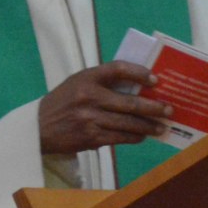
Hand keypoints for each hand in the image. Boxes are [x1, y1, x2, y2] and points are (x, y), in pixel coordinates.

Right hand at [37, 61, 170, 154]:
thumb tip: (137, 86)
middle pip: (130, 102)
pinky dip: (134, 137)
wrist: (39, 127)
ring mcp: (91, 119)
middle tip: (168, 109)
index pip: (118, 69)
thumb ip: (102, 82)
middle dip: (153, 107)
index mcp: (87, 77)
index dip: (139, 73)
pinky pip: (120, 137)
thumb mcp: (78, 83)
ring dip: (148, 126)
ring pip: (128, 123)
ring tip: (161, 126)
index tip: (156, 80)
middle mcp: (90, 97)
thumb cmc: (63, 101)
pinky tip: (143, 136)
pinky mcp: (91, 138)